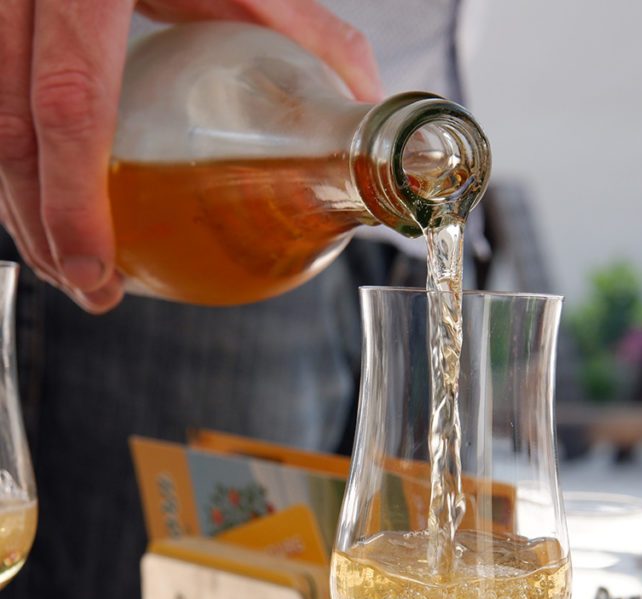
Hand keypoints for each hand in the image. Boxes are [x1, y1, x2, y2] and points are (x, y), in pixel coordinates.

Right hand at [0, 1, 381, 312]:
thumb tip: (365, 101)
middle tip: (89, 287)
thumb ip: (298, 24)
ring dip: (20, 205)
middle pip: (10, 128)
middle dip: (40, 226)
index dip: (72, 200)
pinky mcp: (1, 13)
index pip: (69, 103)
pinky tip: (44, 200)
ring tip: (68, 264)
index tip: (93, 268)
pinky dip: (15, 160)